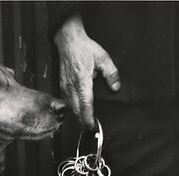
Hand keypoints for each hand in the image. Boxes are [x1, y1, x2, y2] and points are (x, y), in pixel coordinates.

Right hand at [54, 13, 120, 128]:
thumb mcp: (103, 57)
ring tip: (86, 125)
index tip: (93, 126)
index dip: (89, 117)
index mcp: (82, 80)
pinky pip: (67, 104)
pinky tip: (79, 114)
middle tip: (92, 130)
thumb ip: (111, 73)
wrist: (68, 42)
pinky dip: (73, 111)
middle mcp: (72, 86)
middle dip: (83, 122)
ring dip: (78, 118)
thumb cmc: (85, 49)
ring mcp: (65, 88)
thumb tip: (116, 87)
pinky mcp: (62, 87)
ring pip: (71, 109)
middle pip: (76, 111)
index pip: (85, 104)